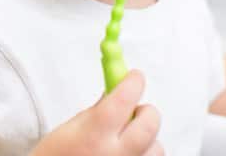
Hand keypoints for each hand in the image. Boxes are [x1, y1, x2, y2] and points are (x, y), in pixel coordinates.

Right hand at [30, 70, 162, 155]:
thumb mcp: (68, 130)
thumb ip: (96, 111)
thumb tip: (115, 91)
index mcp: (93, 135)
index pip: (124, 99)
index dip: (133, 83)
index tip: (135, 76)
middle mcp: (114, 155)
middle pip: (149, 124)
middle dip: (146, 111)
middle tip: (135, 109)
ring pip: (157, 147)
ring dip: (147, 139)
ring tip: (128, 139)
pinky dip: (144, 155)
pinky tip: (128, 154)